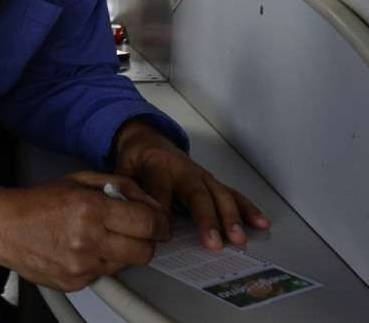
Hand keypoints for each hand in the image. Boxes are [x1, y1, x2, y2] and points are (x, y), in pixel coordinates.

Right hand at [0, 172, 169, 291]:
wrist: (1, 227)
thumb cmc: (36, 202)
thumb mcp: (78, 179)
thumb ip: (118, 185)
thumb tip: (148, 201)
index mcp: (90, 208)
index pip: (147, 222)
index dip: (160, 222)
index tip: (159, 221)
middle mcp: (88, 239)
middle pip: (145, 250)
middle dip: (147, 240)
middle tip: (138, 231)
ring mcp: (81, 265)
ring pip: (127, 264)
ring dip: (124, 251)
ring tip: (103, 237)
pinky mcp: (75, 282)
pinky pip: (105, 274)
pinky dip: (102, 262)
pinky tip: (83, 249)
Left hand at [113, 120, 270, 251]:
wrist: (148, 140)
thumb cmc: (136, 159)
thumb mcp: (122, 169)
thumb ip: (124, 189)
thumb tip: (129, 211)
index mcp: (157, 165)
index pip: (160, 189)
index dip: (162, 209)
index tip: (164, 232)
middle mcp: (183, 169)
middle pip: (196, 193)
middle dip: (206, 219)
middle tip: (213, 243)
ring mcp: (200, 175)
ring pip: (219, 194)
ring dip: (231, 217)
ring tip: (238, 239)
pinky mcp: (211, 181)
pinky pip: (232, 193)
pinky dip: (247, 208)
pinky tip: (260, 222)